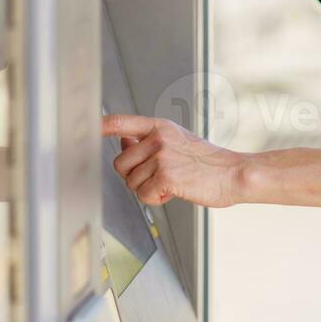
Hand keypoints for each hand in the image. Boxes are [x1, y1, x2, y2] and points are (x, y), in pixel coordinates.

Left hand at [102, 115, 244, 207]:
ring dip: (148, 189)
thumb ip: (148, 141)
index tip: (88, 128)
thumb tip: (123, 140)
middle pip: (120, 163)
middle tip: (158, 178)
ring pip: (131, 182)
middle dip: (134, 177)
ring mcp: (162, 155)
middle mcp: (158, 137)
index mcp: (160, 127)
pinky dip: (156, 199)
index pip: (121, 122)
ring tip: (171, 183)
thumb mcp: (177, 142)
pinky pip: (143, 195)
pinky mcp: (166, 175)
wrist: (233, 174)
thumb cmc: (208, 162)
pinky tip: (173, 192)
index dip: (101, 126)